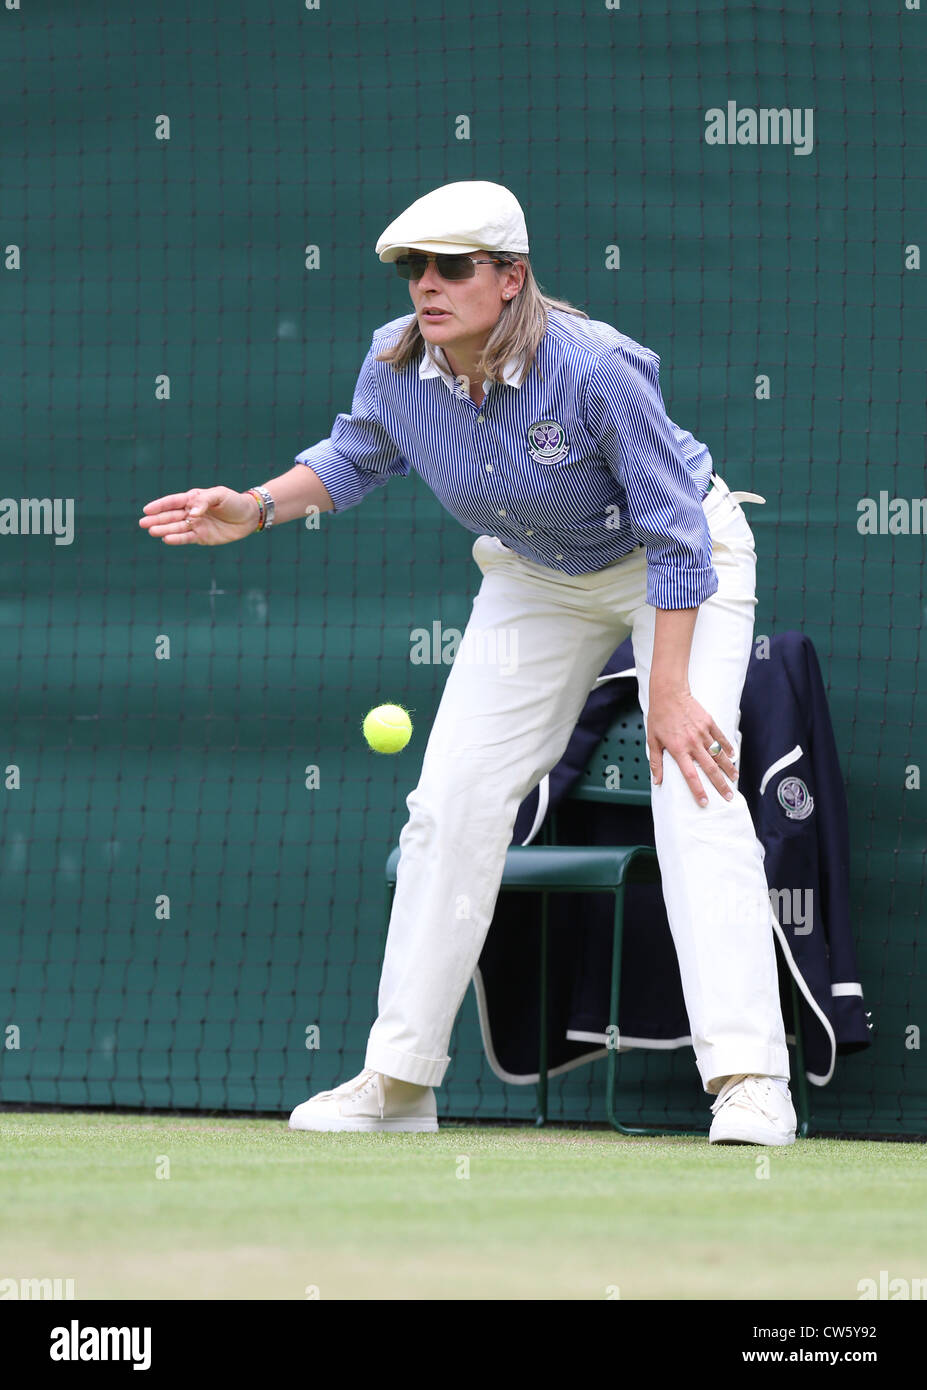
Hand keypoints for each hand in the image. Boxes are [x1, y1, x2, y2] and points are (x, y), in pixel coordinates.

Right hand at [138, 487, 259, 545]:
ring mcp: (195, 525)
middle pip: (170, 516)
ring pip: (176, 527)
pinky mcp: (202, 537)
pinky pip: (187, 538)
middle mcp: (191, 512)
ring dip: (164, 529)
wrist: (249, 516)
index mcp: (193, 499)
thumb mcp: (220, 495)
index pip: (173, 502)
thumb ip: (204, 501)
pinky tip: (166, 539)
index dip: (159, 505)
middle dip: (156, 519)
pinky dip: (177, 539)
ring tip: (152, 531)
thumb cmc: (233, 502)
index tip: (146, 510)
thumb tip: (192, 512)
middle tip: (142, 523)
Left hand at [647, 685, 737, 806]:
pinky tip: (732, 756)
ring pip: (719, 754)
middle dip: (721, 784)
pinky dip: (728, 747)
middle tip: (729, 796)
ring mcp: (703, 732)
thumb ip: (656, 762)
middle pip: (710, 768)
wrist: (669, 693)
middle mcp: (693, 743)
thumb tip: (657, 780)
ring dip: (728, 768)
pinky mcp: (709, 722)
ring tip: (734, 778)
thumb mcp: (653, 740)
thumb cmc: (659, 717)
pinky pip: (721, 738)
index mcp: (678, 749)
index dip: (698, 790)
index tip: (705, 801)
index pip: (690, 775)